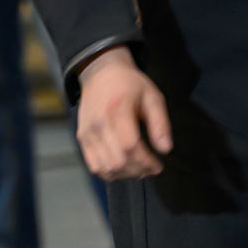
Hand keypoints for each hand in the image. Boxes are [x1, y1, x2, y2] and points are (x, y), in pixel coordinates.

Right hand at [76, 46, 172, 179]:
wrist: (100, 74)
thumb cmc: (130, 85)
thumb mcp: (152, 97)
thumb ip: (160, 123)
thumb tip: (165, 149)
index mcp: (117, 110)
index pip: (130, 146)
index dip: (146, 161)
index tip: (158, 165)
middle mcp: (99, 123)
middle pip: (118, 161)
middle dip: (138, 169)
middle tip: (151, 167)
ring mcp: (87, 133)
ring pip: (105, 168)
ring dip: (125, 174)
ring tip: (139, 167)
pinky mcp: (82, 138)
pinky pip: (95, 166)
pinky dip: (110, 172)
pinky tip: (124, 166)